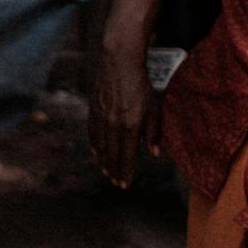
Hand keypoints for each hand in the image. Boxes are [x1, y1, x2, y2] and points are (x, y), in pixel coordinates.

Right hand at [90, 41, 157, 187]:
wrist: (119, 63)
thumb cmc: (141, 85)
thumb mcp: (155, 109)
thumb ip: (154, 133)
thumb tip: (154, 153)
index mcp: (130, 126)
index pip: (127, 156)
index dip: (126, 172)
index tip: (125, 184)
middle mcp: (113, 124)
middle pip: (112, 154)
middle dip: (114, 170)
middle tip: (116, 182)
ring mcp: (101, 117)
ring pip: (100, 145)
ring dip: (103, 160)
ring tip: (106, 170)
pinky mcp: (93, 108)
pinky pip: (92, 131)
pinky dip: (94, 143)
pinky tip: (96, 151)